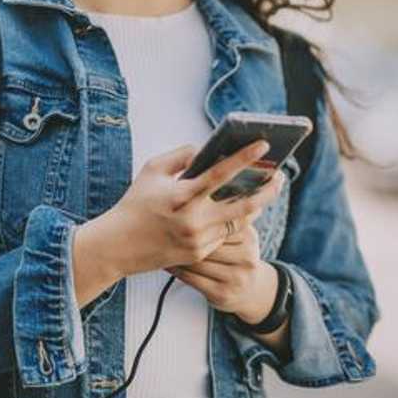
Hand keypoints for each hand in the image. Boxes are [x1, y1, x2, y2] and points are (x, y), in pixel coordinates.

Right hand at [78, 138, 277, 279]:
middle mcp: (194, 219)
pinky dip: (234, 221)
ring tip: (265, 190)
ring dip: (255, 206)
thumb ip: (181, 156)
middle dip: (268, 189)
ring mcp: (198, 240)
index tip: (264, 143)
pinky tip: (242, 209)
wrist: (117, 247)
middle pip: (245, 204)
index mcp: (183, 195)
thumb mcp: (152, 171)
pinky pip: (225, 235)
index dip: (245, 157)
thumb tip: (206, 151)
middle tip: (281, 176)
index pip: (221, 173)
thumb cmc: (135, 204)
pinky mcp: (199, 254)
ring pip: (239, 221)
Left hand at [165, 169, 285, 317]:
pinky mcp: (221, 293)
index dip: (201, 208)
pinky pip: (190, 278)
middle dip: (184, 229)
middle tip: (162, 218)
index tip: (180, 201)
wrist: (251, 292)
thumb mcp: (241, 232)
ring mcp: (235, 276)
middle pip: (209, 238)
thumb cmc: (237, 253)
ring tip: (157, 237)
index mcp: (248, 235)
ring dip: (175, 249)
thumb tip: (211, 174)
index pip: (224, 217)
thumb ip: (230, 207)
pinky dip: (175, 267)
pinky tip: (164, 259)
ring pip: (197, 260)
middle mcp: (246, 255)